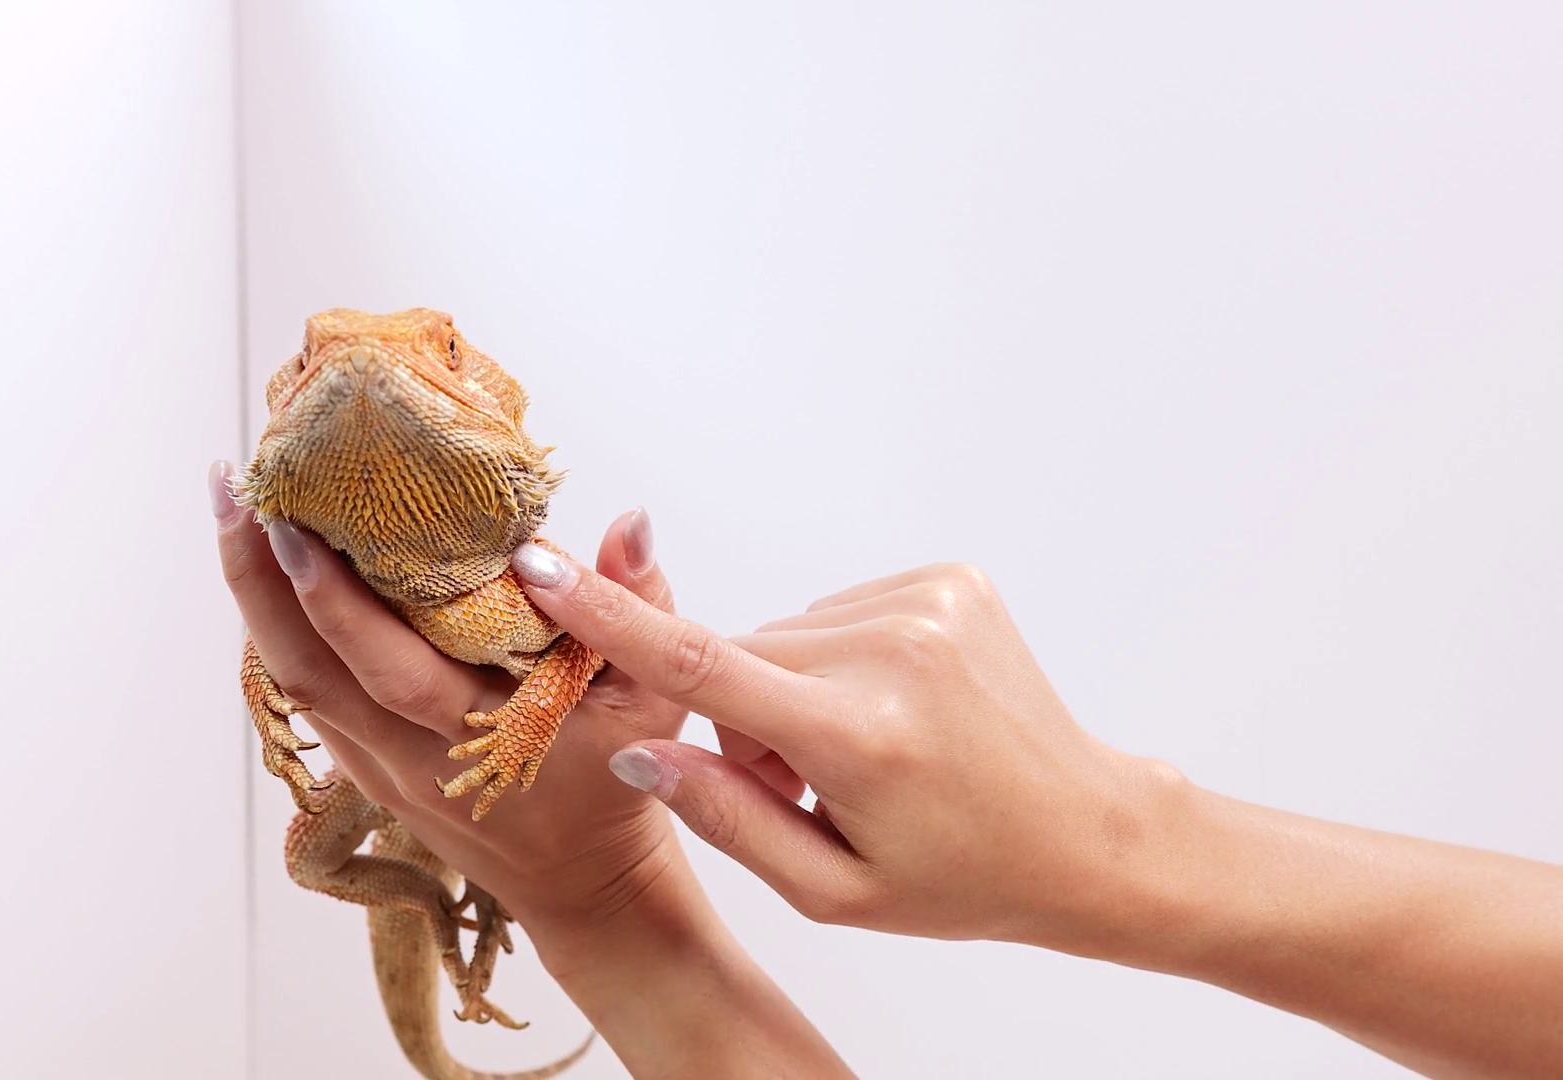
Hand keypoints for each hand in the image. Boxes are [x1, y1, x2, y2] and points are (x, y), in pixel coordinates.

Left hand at [213, 474, 855, 1075]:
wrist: (583, 883)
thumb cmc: (620, 779)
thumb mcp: (655, 693)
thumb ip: (638, 603)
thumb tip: (629, 520)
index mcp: (479, 737)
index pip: (388, 667)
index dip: (333, 599)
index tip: (296, 521)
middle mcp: (411, 757)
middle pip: (309, 671)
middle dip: (262, 578)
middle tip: (235, 489)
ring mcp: (379, 767)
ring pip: (294, 683)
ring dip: (256, 598)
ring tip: (234, 511)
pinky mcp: (366, 768)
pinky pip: (307, 694)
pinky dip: (279, 631)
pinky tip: (266, 571)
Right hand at [510, 550, 1167, 948]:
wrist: (1085, 833)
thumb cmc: (959, 877)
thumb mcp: (832, 890)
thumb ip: (726, 817)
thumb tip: (637, 750)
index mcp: (858, 734)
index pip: (704, 664)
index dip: (610, 618)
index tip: (540, 567)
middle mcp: (892, 651)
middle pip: (742, 656)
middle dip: (743, 717)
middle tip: (803, 784)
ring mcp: (926, 603)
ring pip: (788, 632)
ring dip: (793, 688)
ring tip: (858, 751)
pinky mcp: (949, 578)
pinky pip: (839, 610)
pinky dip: (841, 658)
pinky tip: (890, 709)